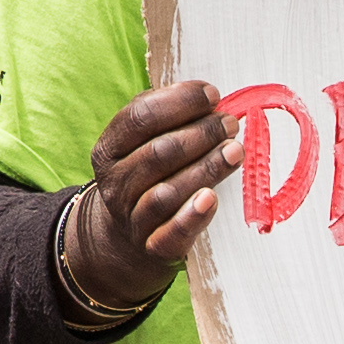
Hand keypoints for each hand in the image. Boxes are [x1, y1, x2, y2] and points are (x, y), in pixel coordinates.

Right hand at [66, 83, 233, 317]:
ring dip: (205, 168)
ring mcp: (132, 219)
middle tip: (229, 124)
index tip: (212, 95)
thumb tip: (208, 97)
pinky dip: (191, 216)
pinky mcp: (153, 248)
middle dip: (200, 134)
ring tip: (235, 151)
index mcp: (109, 149)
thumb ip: (166, 116)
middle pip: (157, 153)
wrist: (127, 241)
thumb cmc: (148, 177)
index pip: (139, 118)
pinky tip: (211, 199)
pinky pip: (171, 233)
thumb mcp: (143, 143)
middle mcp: (115, 184)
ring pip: (167, 192)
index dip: (178, 103)